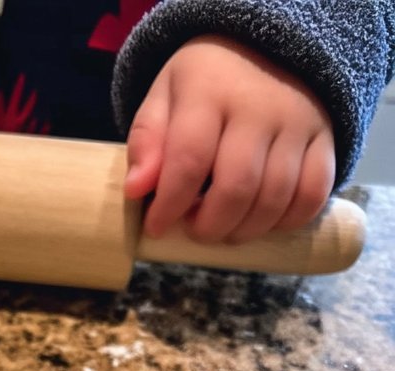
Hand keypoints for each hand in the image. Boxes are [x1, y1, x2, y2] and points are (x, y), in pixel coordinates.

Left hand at [124, 36, 334, 243]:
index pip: (188, 160)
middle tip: (195, 229)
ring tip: (223, 228)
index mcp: (211, 92)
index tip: (156, 227)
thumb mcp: (164, 98)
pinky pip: (312, 194)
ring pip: (275, 199)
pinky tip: (262, 222)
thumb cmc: (204, 85)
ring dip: (244, 230)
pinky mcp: (325, 139)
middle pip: (236, 187)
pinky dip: (287, 222)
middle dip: (209, 226)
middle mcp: (260, 107)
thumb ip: (146, 141)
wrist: (265, 49)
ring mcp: (298, 123)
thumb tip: (136, 190)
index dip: (170, 205)